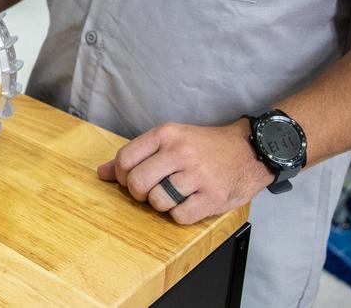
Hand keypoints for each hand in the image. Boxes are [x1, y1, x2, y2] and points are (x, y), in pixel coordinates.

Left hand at [96, 120, 270, 224]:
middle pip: (137, 183)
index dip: (121, 176)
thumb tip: (101, 173)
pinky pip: (179, 216)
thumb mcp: (169, 140)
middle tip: (150, 191)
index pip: (124, 159)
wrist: (249, 151)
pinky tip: (189, 202)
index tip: (131, 179)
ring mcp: (197, 175)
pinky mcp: (212, 197)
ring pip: (157, 201)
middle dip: (138, 193)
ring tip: (173, 195)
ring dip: (161, 204)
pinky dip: (179, 214)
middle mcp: (180, 152)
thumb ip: (135, 155)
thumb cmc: (204, 147)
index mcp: (165, 134)